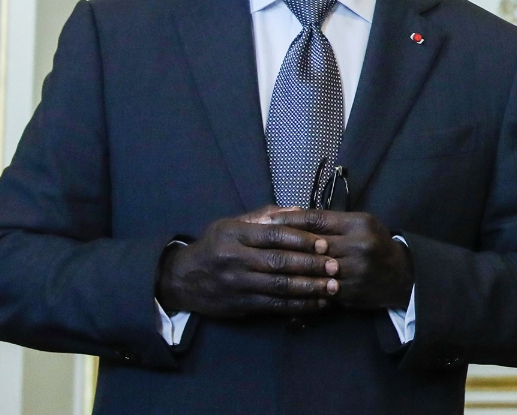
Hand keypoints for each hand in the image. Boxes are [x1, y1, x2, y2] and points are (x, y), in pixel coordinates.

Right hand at [156, 205, 339, 317]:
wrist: (181, 279)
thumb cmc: (214, 246)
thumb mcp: (231, 224)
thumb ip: (264, 216)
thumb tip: (298, 209)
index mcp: (235, 235)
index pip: (273, 235)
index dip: (300, 239)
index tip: (324, 243)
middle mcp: (236, 259)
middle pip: (279, 262)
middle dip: (310, 265)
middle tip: (335, 266)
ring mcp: (238, 284)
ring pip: (279, 287)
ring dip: (309, 288)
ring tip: (333, 287)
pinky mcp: (241, 305)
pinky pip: (274, 306)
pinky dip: (298, 305)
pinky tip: (317, 303)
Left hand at [263, 210, 413, 309]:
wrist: (400, 276)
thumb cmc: (374, 244)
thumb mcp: (360, 225)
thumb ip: (331, 221)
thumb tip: (293, 212)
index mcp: (359, 223)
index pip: (317, 218)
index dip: (289, 219)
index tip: (267, 220)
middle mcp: (359, 245)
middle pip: (311, 243)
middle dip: (283, 244)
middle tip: (257, 243)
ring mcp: (355, 270)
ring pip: (312, 268)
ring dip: (288, 267)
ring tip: (264, 265)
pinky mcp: (351, 291)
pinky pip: (319, 288)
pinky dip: (301, 286)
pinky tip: (283, 284)